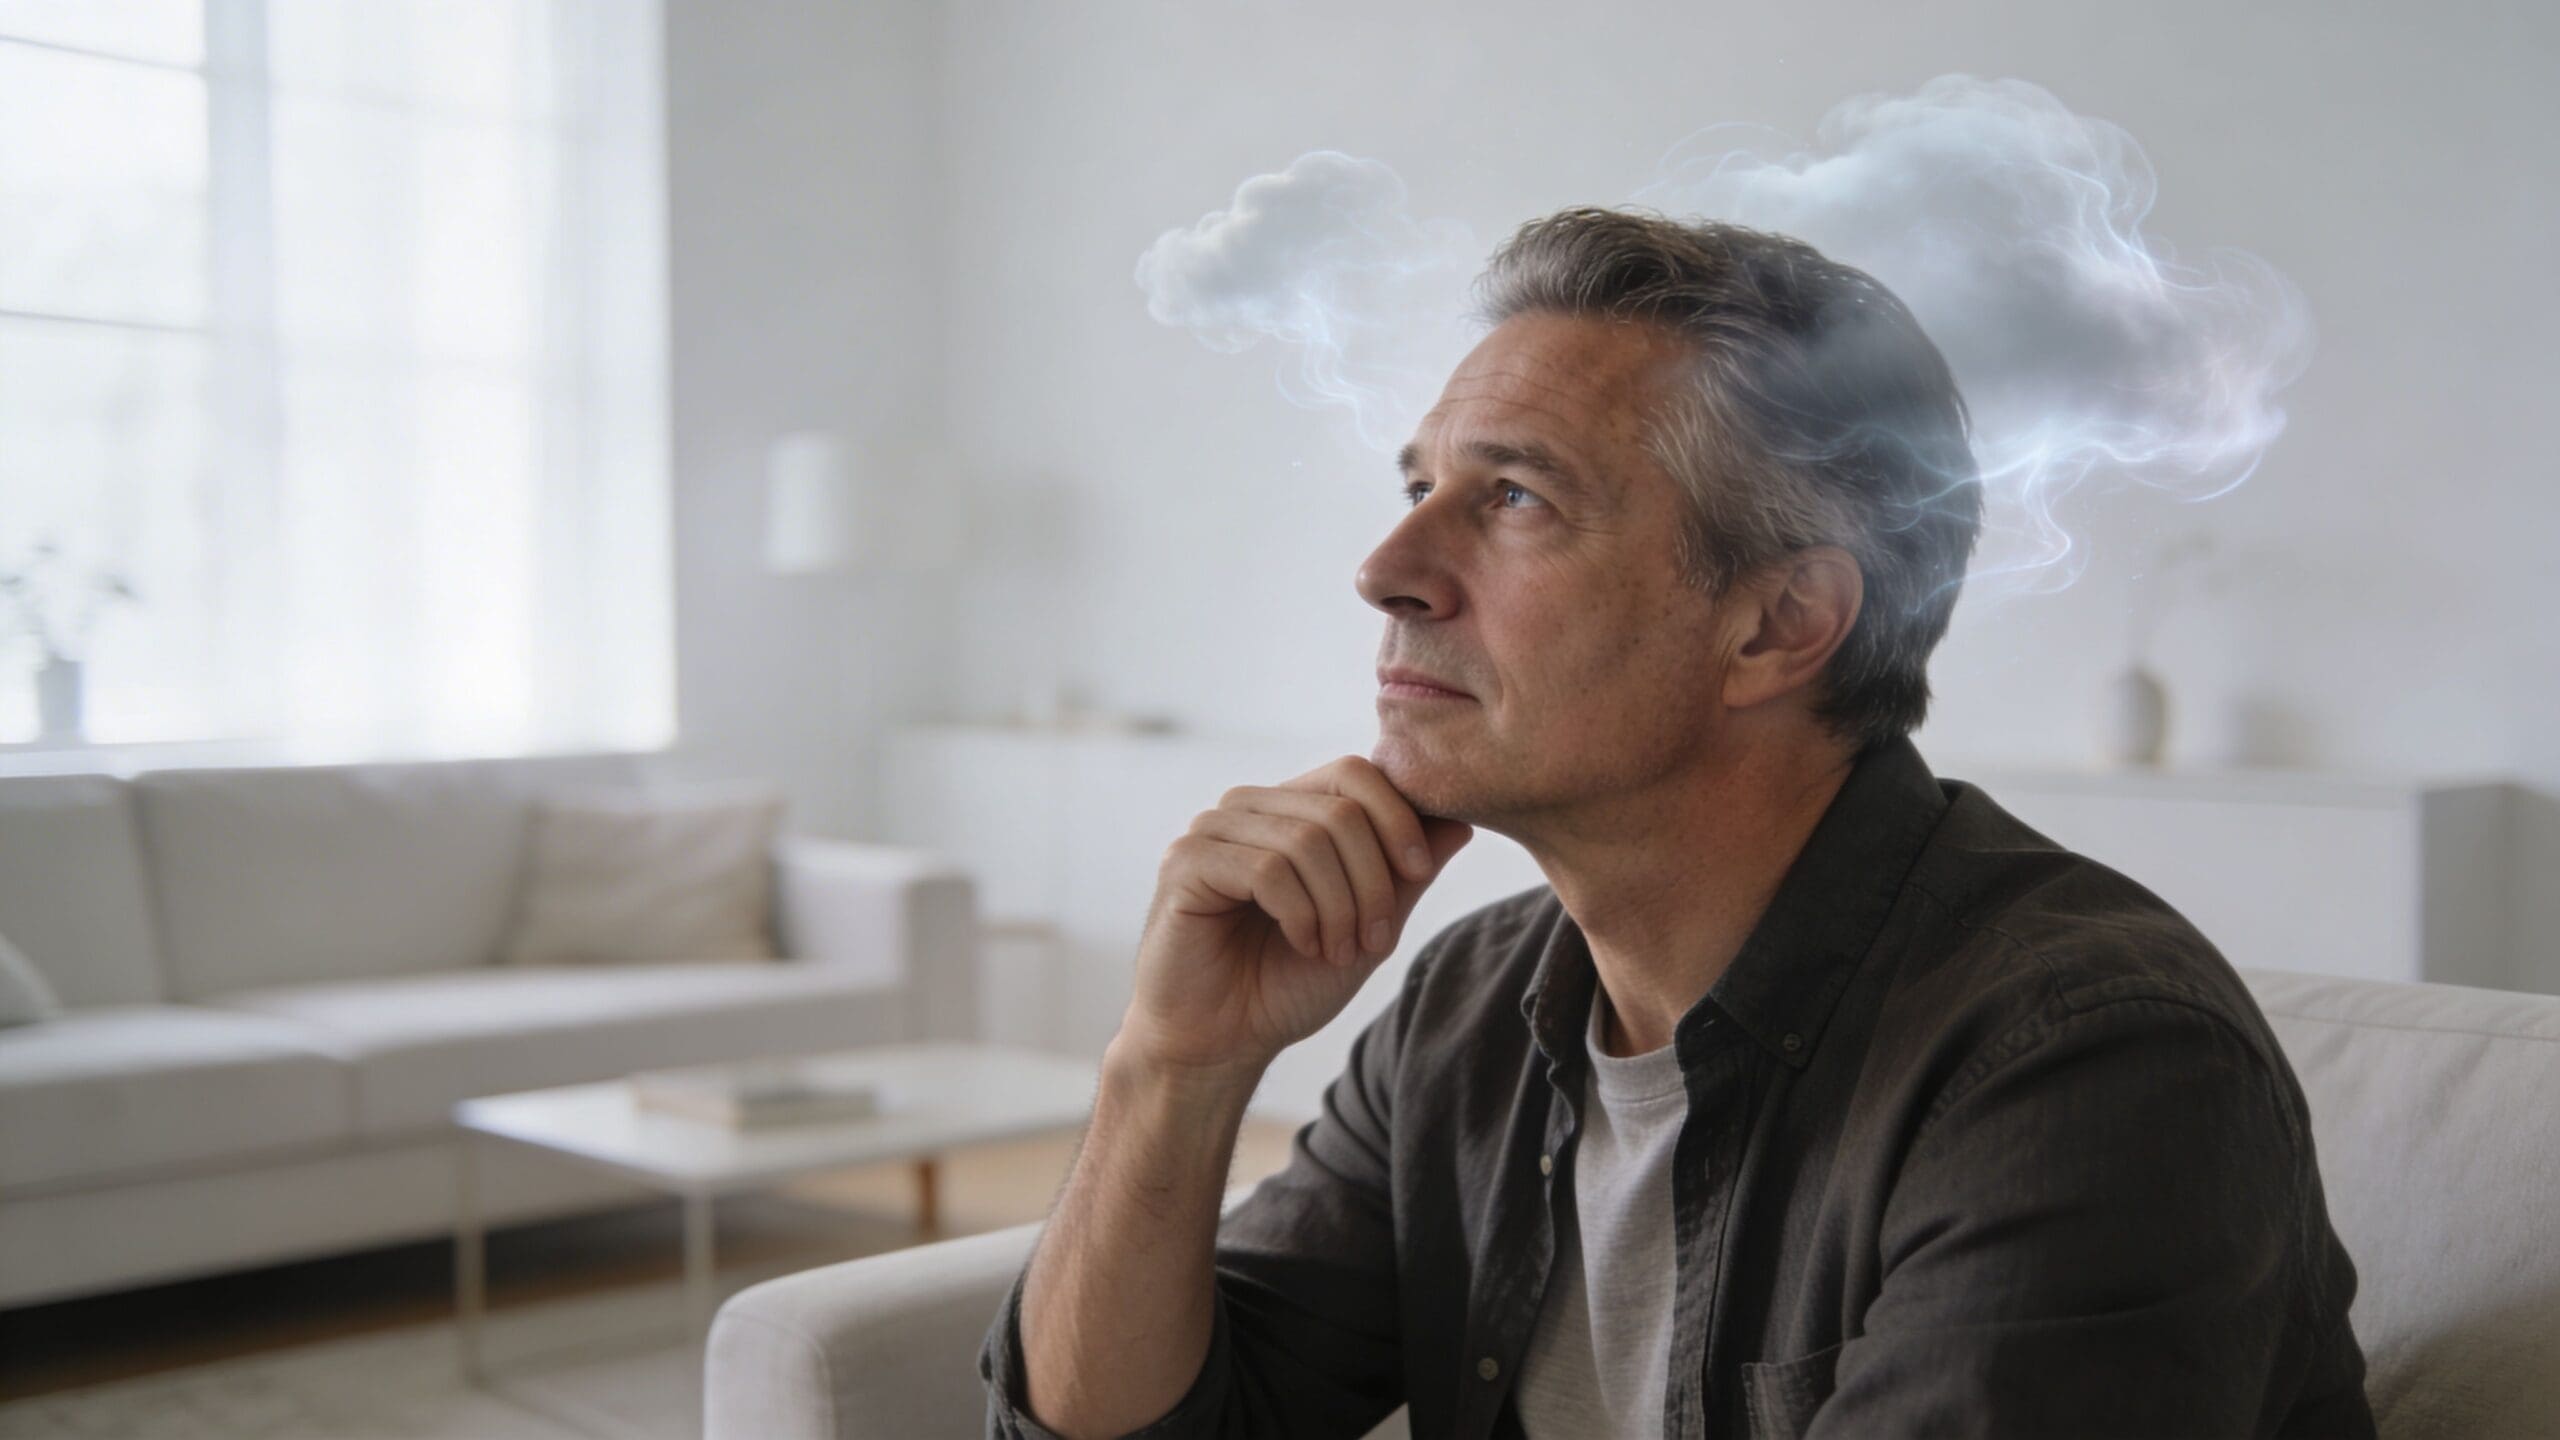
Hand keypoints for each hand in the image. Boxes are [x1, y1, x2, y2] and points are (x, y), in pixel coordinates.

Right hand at [1118, 756, 1473, 1079]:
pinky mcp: (1185, 862)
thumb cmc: (1286, 983)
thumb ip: (1406, 874)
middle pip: (1340, 809)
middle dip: (1373, 881)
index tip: (1418, 873)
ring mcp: (1211, 830)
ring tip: (1336, 951)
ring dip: (1339, 907)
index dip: (1398, 817)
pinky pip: (1267, 870)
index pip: (1355, 773)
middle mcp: (1248, 808)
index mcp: (1288, 810)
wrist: (1221, 1042)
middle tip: (1373, 940)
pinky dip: (1300, 914)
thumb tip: (1460, 820)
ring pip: (1307, 840)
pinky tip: (1301, 944)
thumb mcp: (1368, 925)